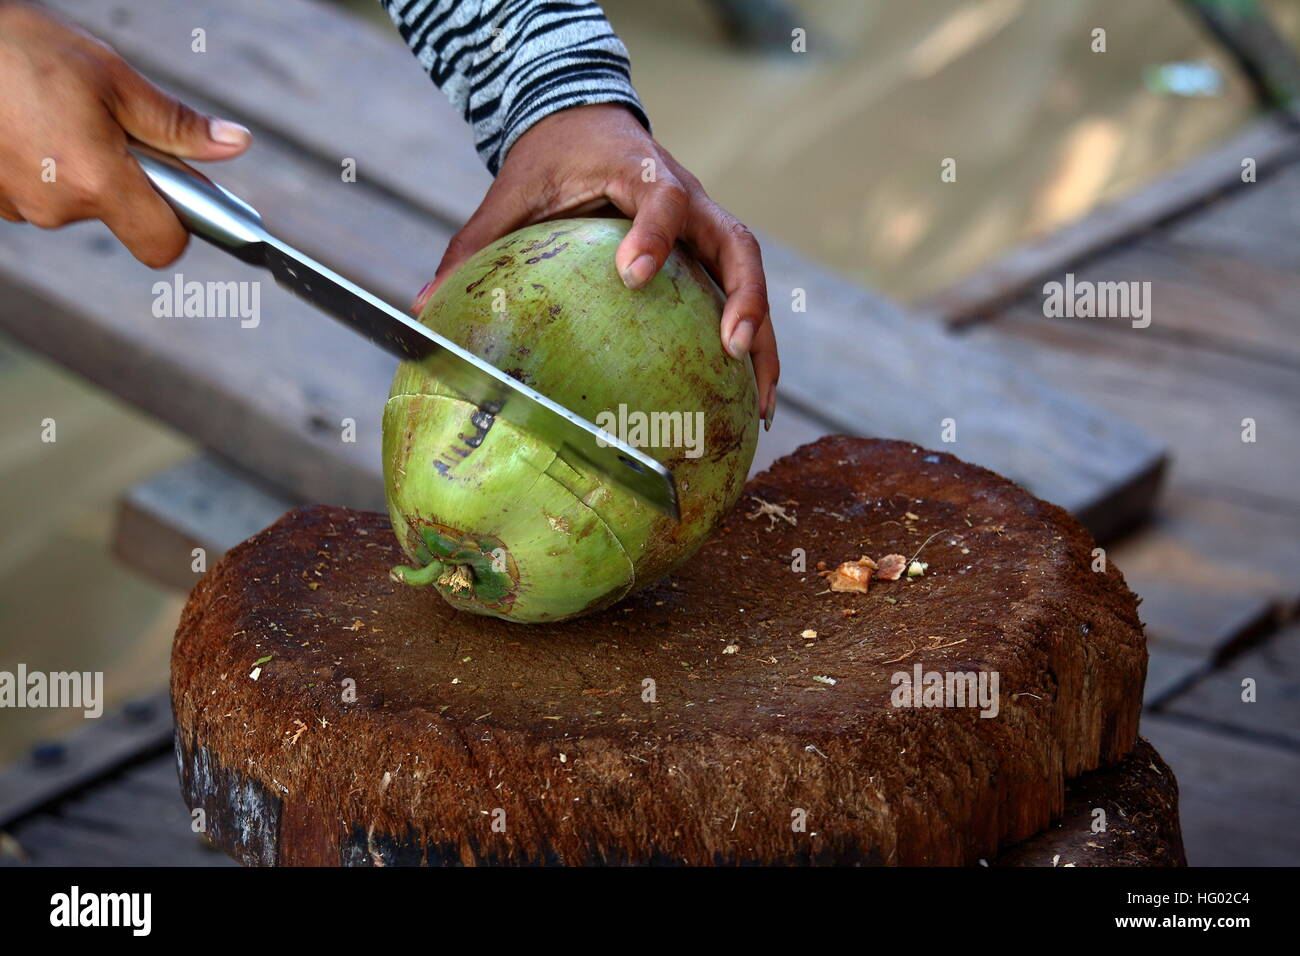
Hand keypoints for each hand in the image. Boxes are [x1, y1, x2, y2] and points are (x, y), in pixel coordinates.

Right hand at [0, 1, 250, 265]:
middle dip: (125, 179)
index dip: (180, 224)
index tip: (180, 193)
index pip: (163, 244)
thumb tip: (234, 144)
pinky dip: (43, 167)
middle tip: (108, 127)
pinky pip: (37, 193)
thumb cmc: (19, 51)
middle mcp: (57, 206)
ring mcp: (19, 206)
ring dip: (80, 170)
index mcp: (98, 180)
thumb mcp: (111, 77)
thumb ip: (175, 124)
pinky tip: (28, 126)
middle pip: (120, 217)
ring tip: (57, 116)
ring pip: (76, 203)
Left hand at [416, 104, 778, 425]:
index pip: (660, 197)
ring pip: (751, 278)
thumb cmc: (550, 160)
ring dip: (762, 339)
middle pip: (738, 243)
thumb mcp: (510, 194)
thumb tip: (423, 307)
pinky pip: (741, 296)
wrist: (588, 122)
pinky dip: (754, 346)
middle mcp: (689, 197)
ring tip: (759, 406)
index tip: (632, 274)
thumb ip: (474, 247)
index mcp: (638, 171)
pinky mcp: (710, 251)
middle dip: (743, 298)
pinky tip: (749, 402)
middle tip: (730, 350)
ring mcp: (706, 224)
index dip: (653, 232)